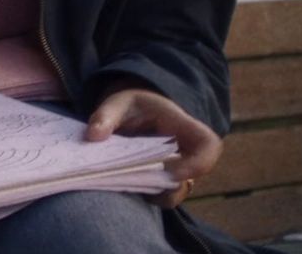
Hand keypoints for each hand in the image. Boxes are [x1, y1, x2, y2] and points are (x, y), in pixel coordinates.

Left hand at [86, 85, 222, 208]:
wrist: (130, 115)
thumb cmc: (131, 106)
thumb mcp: (118, 103)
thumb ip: (106, 116)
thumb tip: (93, 136)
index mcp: (184, 127)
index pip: (209, 146)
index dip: (198, 164)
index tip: (172, 172)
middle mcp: (185, 154)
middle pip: (190, 179)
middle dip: (163, 186)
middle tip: (135, 180)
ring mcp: (175, 171)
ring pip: (173, 194)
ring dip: (150, 194)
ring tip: (125, 182)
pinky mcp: (159, 184)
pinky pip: (156, 198)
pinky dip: (140, 196)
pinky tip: (121, 185)